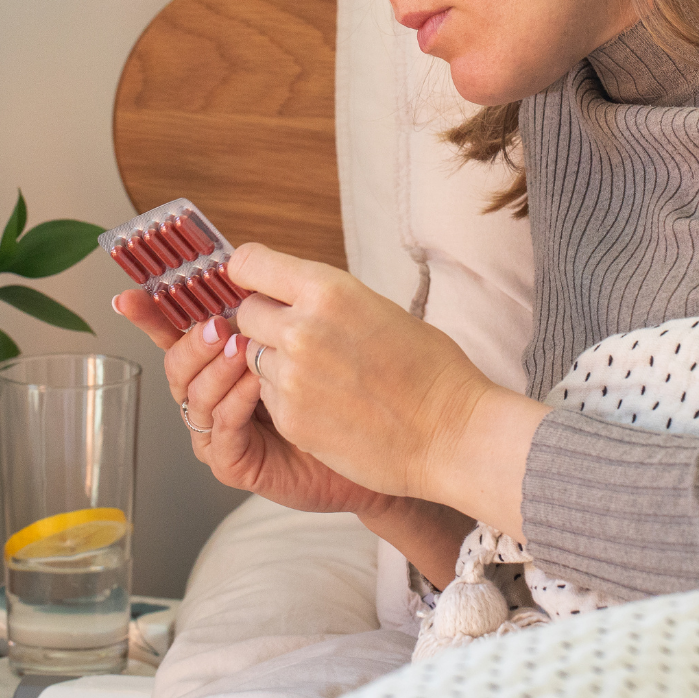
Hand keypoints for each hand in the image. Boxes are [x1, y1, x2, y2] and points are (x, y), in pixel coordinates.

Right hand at [114, 286, 396, 517]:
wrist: (388, 434)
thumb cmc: (348, 379)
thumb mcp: (306, 324)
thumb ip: (268, 297)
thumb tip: (237, 258)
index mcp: (222, 356)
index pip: (176, 330)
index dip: (150, 313)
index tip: (130, 295)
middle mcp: (213, 392)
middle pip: (176, 363)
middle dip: (193, 340)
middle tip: (219, 323)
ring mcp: (220, 429)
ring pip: (192, 396)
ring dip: (216, 369)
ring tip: (243, 350)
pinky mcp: (234, 461)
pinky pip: (219, 431)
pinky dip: (233, 403)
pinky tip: (254, 385)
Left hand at [226, 243, 548, 528]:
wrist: (452, 433)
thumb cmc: (431, 370)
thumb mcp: (377, 307)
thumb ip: (324, 300)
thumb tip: (286, 295)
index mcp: (328, 290)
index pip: (249, 263)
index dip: (252, 275)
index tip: (259, 284)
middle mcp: (302, 328)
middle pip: (246, 313)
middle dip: (266, 323)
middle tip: (301, 338)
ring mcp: (292, 377)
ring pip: (252, 357)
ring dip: (275, 363)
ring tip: (322, 376)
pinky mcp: (290, 418)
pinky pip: (266, 396)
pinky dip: (286, 398)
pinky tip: (326, 404)